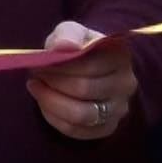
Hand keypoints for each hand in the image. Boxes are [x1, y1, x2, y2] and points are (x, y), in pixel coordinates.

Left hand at [25, 20, 135, 139]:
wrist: (86, 67)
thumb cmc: (76, 47)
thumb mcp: (70, 32)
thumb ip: (67, 34)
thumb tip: (64, 45)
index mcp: (120, 56)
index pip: (89, 66)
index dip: (60, 67)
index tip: (40, 63)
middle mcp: (126, 84)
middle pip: (84, 90)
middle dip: (53, 82)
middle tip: (35, 75)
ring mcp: (119, 108)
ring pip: (81, 115)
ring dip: (51, 101)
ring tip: (36, 87)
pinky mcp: (107, 127)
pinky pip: (76, 130)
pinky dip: (54, 118)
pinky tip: (45, 103)